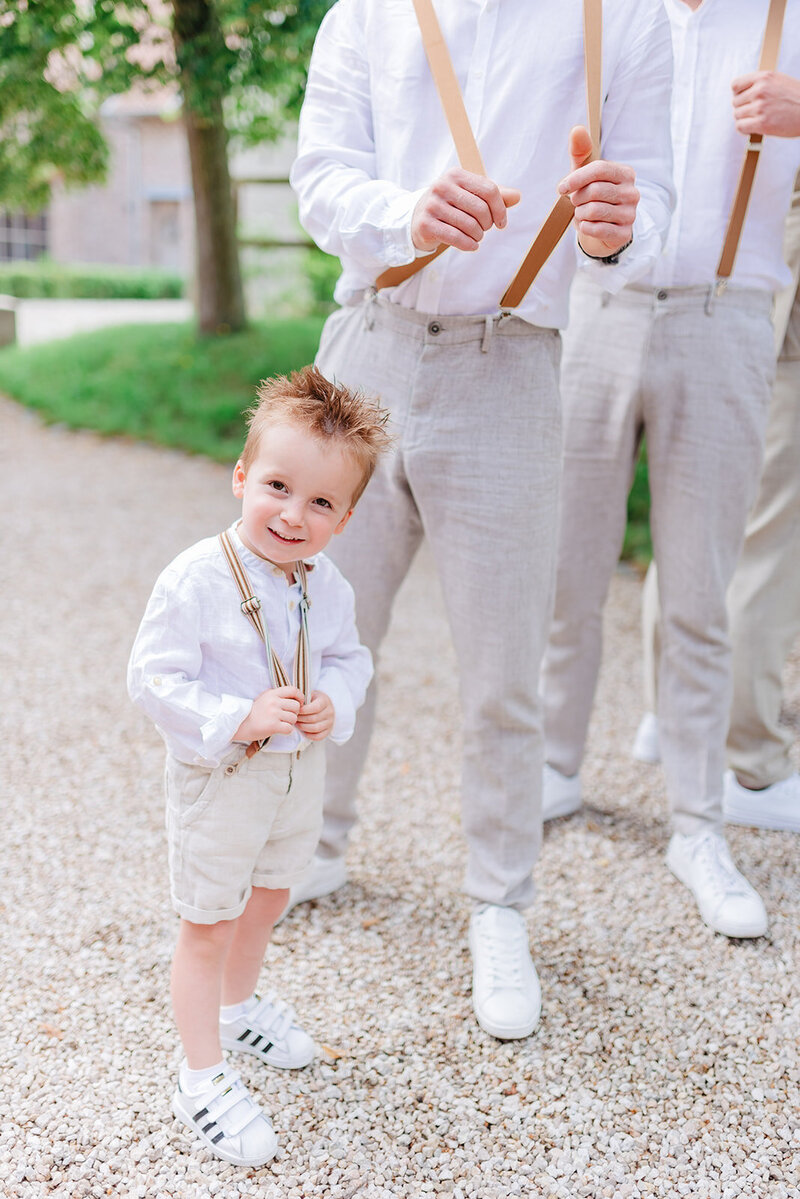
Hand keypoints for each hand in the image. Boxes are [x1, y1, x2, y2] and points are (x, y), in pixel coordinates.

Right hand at [233, 686, 304, 742]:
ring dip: (290, 723)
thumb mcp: (265, 698)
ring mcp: (273, 714)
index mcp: (272, 693)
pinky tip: (279, 729)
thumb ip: (278, 695)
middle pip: (296, 706)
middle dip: (294, 713)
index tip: (299, 703)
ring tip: (281, 723)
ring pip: (294, 718)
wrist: (240, 724)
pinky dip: (287, 731)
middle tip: (286, 717)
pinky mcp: (273, 726)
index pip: (294, 690)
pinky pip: (289, 728)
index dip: (300, 697)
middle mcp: (274, 702)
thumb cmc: (254, 712)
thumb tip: (295, 696)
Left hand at [296, 690, 335, 740]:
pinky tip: (303, 730)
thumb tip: (294, 701)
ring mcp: (330, 722)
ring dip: (303, 727)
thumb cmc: (313, 700)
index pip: (316, 707)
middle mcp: (330, 712)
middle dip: (301, 719)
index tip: (296, 710)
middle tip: (293, 718)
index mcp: (325, 701)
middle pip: (314, 718)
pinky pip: (318, 736)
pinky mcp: (328, 731)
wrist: (323, 706)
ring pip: (315, 728)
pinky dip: (309, 735)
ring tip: (297, 723)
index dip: (304, 710)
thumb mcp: (309, 694)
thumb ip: (303, 697)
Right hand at [411, 167, 520, 252]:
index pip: (489, 190)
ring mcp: (432, 205)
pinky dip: (469, 244)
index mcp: (456, 175)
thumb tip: (518, 196)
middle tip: (484, 230)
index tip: (501, 223)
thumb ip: (493, 195)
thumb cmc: (450, 206)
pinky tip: (472, 246)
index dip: (500, 209)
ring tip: (476, 237)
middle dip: (488, 224)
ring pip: (470, 225)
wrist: (417, 218)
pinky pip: (456, 237)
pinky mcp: (426, 224)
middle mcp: (442, 186)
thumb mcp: (470, 196)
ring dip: (478, 236)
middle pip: (481, 209)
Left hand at [557, 125, 639, 257]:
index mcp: (625, 173)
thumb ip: (581, 152)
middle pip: (595, 191)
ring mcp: (630, 214)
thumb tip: (577, 129)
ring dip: (580, 214)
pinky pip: (598, 229)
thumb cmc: (591, 197)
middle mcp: (632, 192)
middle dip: (577, 198)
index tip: (561, 188)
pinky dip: (585, 227)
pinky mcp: (624, 234)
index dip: (576, 178)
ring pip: (594, 210)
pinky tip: (586, 225)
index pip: (599, 169)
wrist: (601, 229)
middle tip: (575, 202)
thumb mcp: (584, 173)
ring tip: (581, 214)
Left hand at [731, 71, 799, 137]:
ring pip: (737, 115)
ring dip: (744, 119)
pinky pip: (740, 127)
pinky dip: (744, 129)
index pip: (735, 85)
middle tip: (755, 112)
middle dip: (743, 108)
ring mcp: (760, 107)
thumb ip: (761, 84)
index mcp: (764, 77)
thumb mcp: (779, 81)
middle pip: (735, 102)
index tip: (745, 100)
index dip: (738, 94)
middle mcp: (760, 90)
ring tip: (757, 119)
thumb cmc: (796, 98)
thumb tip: (740, 95)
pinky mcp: (762, 123)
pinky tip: (753, 128)